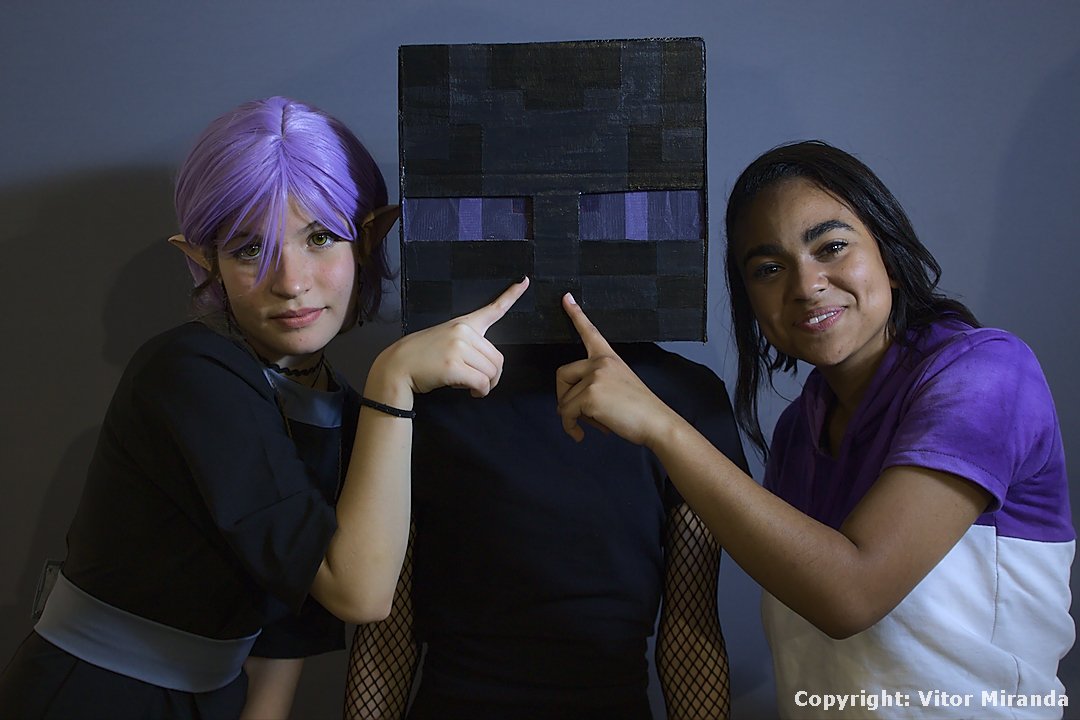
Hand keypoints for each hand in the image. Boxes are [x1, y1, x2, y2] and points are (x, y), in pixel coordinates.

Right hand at [373, 277, 528, 398]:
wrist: (398, 366)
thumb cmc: (422, 356)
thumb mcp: (446, 339)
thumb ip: (470, 344)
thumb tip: (490, 366)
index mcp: (464, 323)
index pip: (493, 308)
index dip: (512, 295)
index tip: (525, 280)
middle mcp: (463, 332)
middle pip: (498, 359)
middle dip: (493, 376)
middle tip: (479, 383)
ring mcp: (458, 348)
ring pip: (492, 372)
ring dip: (486, 385)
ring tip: (470, 386)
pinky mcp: (453, 366)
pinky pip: (481, 382)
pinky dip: (481, 392)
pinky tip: (472, 392)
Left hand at [556, 292, 677, 445]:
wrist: (657, 423)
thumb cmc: (641, 410)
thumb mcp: (619, 385)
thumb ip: (596, 384)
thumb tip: (568, 404)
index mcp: (608, 357)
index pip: (589, 332)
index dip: (576, 314)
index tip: (565, 297)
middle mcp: (600, 363)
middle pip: (562, 375)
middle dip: (564, 397)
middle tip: (577, 413)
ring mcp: (595, 377)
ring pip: (563, 399)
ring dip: (573, 416)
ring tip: (594, 423)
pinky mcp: (590, 395)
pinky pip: (566, 413)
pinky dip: (570, 427)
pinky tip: (581, 434)